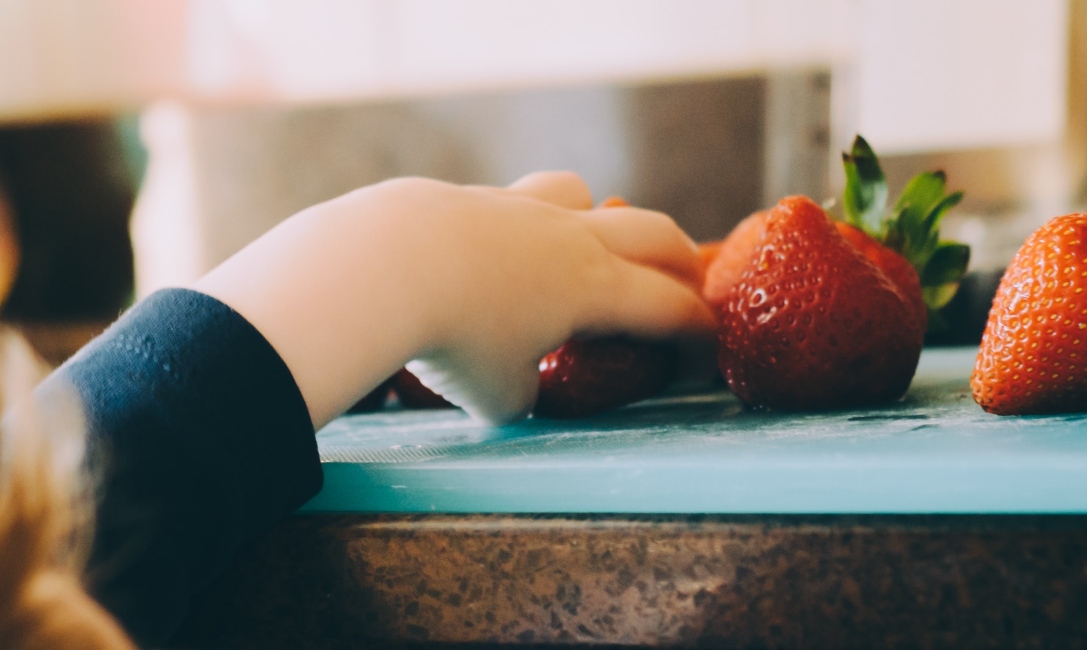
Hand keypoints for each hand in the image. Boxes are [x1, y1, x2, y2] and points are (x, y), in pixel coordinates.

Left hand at [194, 172, 712, 425]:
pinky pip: (514, 202)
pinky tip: (495, 253)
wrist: (383, 266)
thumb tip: (517, 389)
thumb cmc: (452, 340)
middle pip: (652, 232)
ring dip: (599, 218)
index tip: (704, 356)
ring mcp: (518, 208)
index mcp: (596, 288)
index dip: (698, 335)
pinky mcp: (468, 199)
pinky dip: (523, 226)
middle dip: (678, 261)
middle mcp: (570, 238)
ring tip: (588, 246)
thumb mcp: (498, 397)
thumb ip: (522, 394)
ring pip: (581, 195)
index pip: (671, 308)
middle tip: (685, 284)